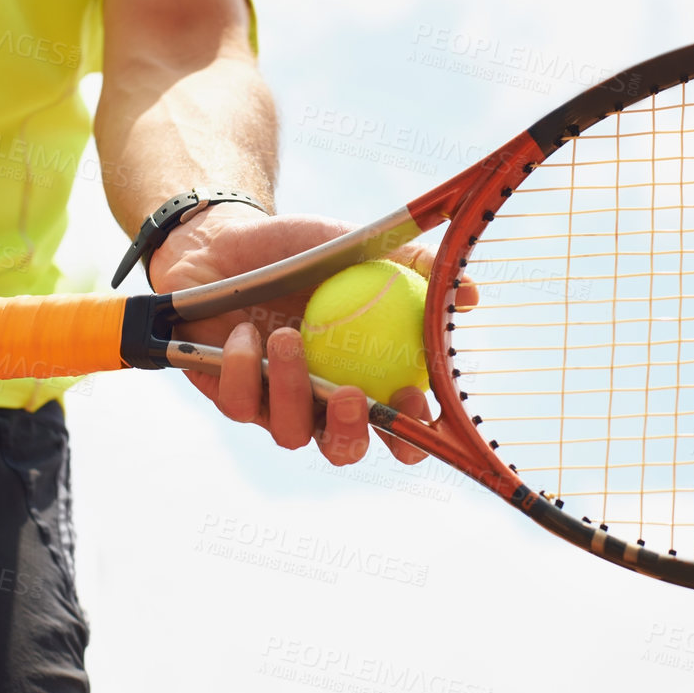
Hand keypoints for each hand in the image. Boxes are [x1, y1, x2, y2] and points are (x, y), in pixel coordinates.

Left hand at [147, 204, 467, 466]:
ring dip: (292, 389)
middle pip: (344, 451)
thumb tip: (469, 295)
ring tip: (287, 335)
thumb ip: (412, 269)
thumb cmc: (300, 250)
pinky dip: (244, 369)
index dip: (412, 428)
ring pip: (290, 433)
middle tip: (350, 395)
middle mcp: (320, 404)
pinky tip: (245, 332)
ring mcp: (274, 406)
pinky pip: (240, 404)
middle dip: (351, 435)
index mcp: (365, 378)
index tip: (412, 396)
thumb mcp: (359, 249)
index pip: (399, 426)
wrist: (225, 241)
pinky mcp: (230, 397)